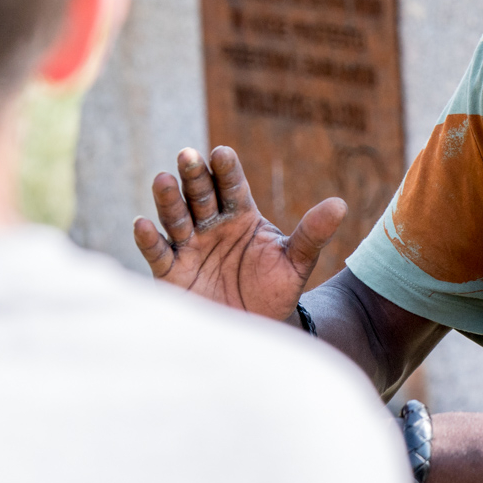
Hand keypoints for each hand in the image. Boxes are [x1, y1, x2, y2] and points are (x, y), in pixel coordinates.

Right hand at [134, 146, 345, 323]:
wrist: (256, 330)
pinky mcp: (171, 273)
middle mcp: (212, 226)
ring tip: (163, 179)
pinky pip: (158, 253)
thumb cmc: (275, 291)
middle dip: (194, 176)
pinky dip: (148, 239)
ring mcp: (189, 247)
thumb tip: (340, 205)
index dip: (227, 171)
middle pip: (201, 196)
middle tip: (188, 155)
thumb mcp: (297, 262)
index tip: (222, 153)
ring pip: (176, 218)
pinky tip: (142, 224)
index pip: (233, 188)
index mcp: (241, 216)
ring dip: (169, 200)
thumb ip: (313, 234)